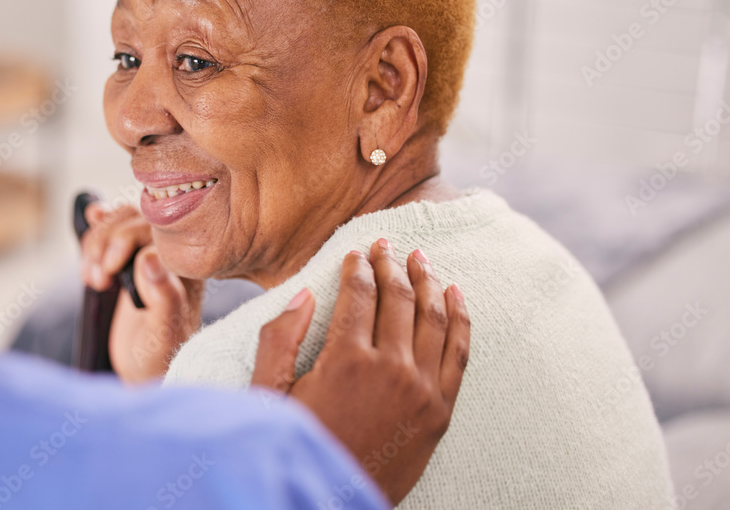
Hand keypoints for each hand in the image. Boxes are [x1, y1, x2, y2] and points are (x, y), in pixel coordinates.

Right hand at [78, 203, 201, 382]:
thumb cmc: (161, 356)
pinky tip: (91, 219)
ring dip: (97, 242)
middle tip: (98, 281)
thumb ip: (164, 297)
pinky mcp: (128, 256)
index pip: (156, 231)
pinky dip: (98, 224)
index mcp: (189, 266)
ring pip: (121, 219)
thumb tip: (149, 257)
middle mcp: (171, 253)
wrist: (145, 368)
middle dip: (107, 244)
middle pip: (135, 219)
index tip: (108, 274)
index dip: (125, 243)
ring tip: (93, 279)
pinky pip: (114, 225)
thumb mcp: (163, 334)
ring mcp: (149, 251)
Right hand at [250, 240, 470, 504]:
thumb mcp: (269, 396)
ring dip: (427, 281)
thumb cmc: (299, 447)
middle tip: (386, 245)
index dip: (358, 267)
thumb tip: (305, 293)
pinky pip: (458, 353)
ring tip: (420, 258)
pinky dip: (460, 318)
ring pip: (433, 318)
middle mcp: (390, 368)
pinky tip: (454, 294)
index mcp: (345, 359)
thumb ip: (280, 340)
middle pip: (397, 299)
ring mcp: (421, 390)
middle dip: (391, 265)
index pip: (359, 294)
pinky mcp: (440, 411)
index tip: (357, 251)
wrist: (334, 503)